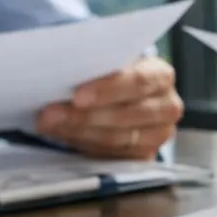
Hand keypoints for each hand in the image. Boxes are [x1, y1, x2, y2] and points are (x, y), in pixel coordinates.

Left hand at [35, 58, 182, 159]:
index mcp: (162, 76)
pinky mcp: (145, 155)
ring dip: (78, 132)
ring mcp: (159, 135)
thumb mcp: (111, 61)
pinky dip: (84, 144)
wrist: (126, 93)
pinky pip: (112, 154)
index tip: (77, 95)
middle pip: (125, 115)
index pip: (138, 82)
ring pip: (116, 138)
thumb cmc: (114, 73)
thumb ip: (96, 65)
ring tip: (49, 125)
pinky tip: (64, 135)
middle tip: (50, 114)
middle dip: (83, 116)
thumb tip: (60, 69)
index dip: (107, 90)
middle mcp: (167, 107)